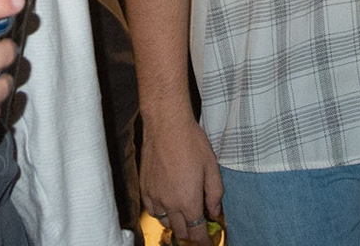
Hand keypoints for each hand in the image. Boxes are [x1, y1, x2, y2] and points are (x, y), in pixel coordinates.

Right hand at [141, 110, 222, 244]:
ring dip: (175, 223)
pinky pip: (152, 210)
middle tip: (198, 230)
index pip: (196, 232)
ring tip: (183, 216)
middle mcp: (170, 203)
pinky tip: (167, 205)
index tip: (207, 244)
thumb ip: (215, 194)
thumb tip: (215, 212)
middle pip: (180, 230)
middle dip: (191, 234)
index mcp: (188, 201)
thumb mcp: (212, 167)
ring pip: (165, 222)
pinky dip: (161, 213)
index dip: (203, 242)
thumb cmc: (191, 143)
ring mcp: (155, 196)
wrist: (166, 125)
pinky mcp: (144, 187)